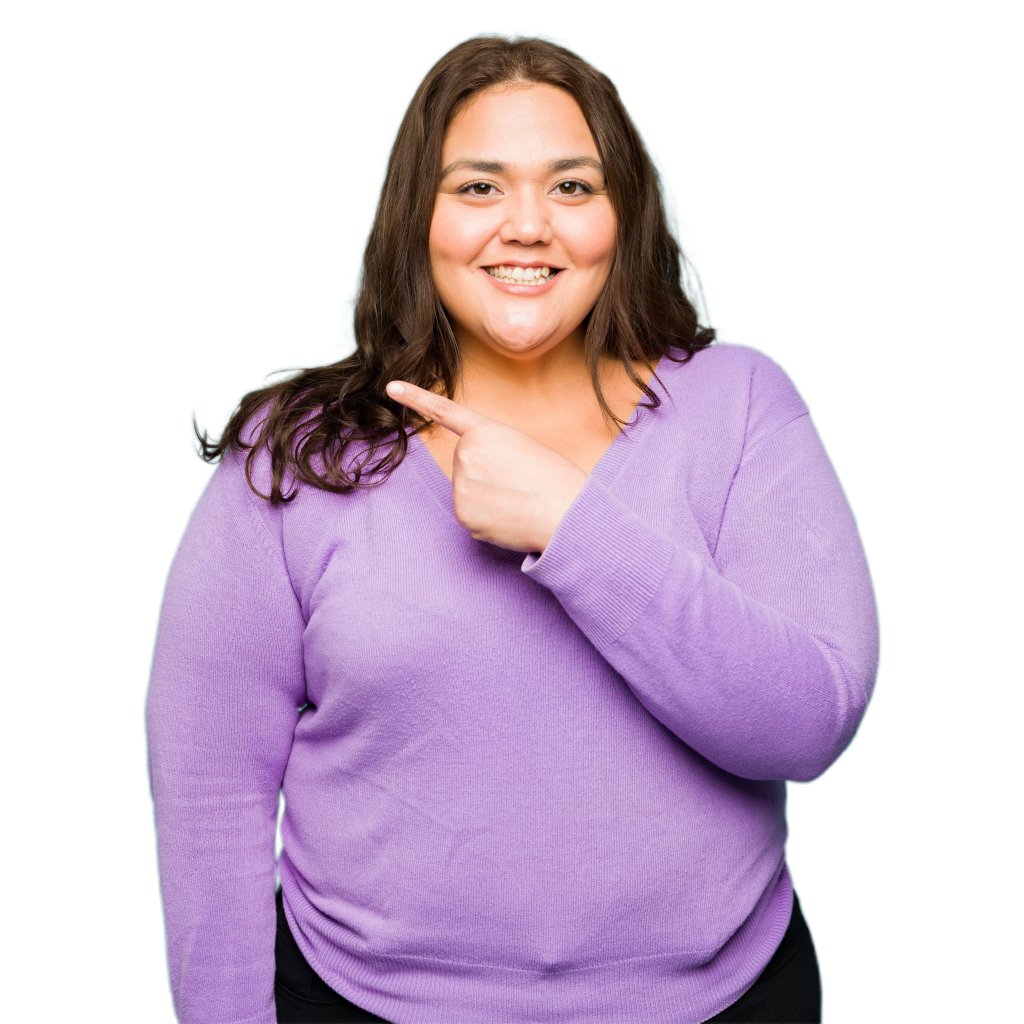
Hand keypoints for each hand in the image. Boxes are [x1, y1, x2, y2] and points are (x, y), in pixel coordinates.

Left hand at [386, 381, 588, 553]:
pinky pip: (469, 514)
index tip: (391, 388)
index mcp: (486, 431)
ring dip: (487, 497)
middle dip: (486, 473)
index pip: (446, 412)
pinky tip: (509, 516)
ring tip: (517, 499)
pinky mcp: (462, 515)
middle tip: (518, 482)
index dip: (416, 398)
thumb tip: (471, 479)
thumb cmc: (556, 480)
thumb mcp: (523, 447)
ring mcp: (461, 485)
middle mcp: (466, 454)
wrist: (568, 513)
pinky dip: (487, 517)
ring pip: (466, 490)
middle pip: (464, 464)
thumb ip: (491, 451)